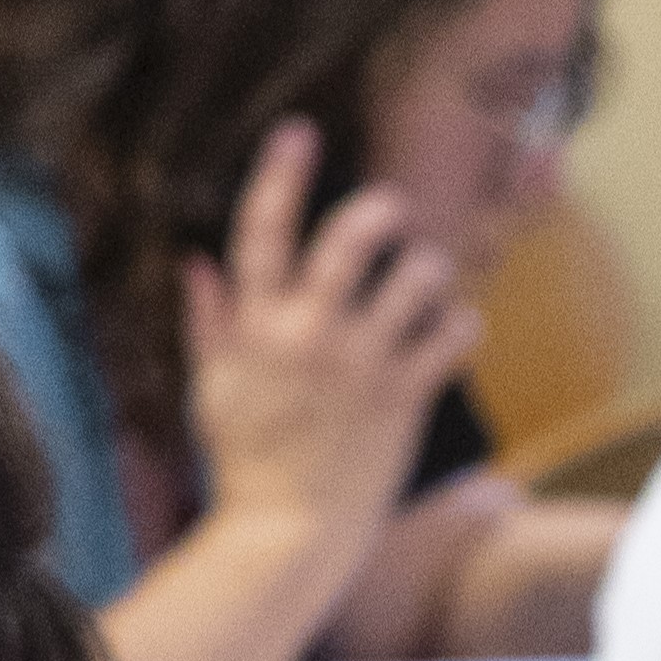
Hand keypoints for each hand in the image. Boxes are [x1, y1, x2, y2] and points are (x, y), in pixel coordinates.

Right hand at [181, 119, 471, 548]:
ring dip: (430, 267)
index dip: (282, 175)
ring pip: (415, 283)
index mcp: (254, 326)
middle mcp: (309, 335)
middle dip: (377, 212)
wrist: (288, 529)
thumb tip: (197, 260)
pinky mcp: (405, 396)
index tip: (301, 131)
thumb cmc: (245, 457)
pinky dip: (462, 324)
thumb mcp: (211, 384)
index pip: (261, 233)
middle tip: (393, 204)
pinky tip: (457, 324)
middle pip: (348, 246)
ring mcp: (362, 365)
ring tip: (430, 272)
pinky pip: (451, 339)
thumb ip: (207, 319)